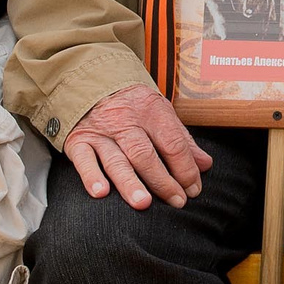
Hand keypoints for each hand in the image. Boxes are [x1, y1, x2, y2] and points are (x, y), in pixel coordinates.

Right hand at [66, 84, 211, 209]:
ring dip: (130, 183)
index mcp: (151, 111)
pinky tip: (101, 192)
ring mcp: (101, 132)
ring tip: (143, 203)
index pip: (172, 143)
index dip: (185, 168)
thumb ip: (182, 140)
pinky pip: (84, 160)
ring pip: (116, 160)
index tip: (193, 190)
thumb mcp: (160, 113)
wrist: (91, 80)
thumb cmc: (132, 104)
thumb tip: (205, 165)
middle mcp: (125, 121)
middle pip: (145, 154)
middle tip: (176, 202)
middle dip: (162, 180)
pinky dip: (91, 176)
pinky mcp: (78, 141)